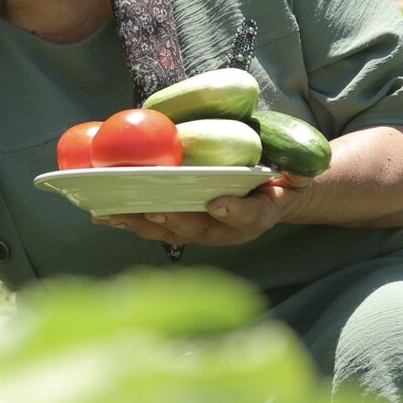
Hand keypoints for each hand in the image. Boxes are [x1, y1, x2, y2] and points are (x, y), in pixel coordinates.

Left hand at [91, 173, 312, 245]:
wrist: (269, 194)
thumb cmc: (279, 179)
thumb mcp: (297, 174)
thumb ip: (299, 173)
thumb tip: (302, 173)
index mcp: (257, 215)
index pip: (248, 217)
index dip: (234, 213)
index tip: (218, 203)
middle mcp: (224, 229)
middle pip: (195, 227)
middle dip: (170, 218)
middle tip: (149, 205)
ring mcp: (198, 229)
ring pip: (165, 230)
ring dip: (137, 222)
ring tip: (109, 213)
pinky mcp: (177, 224)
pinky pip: (150, 225)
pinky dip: (126, 220)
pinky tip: (100, 214)